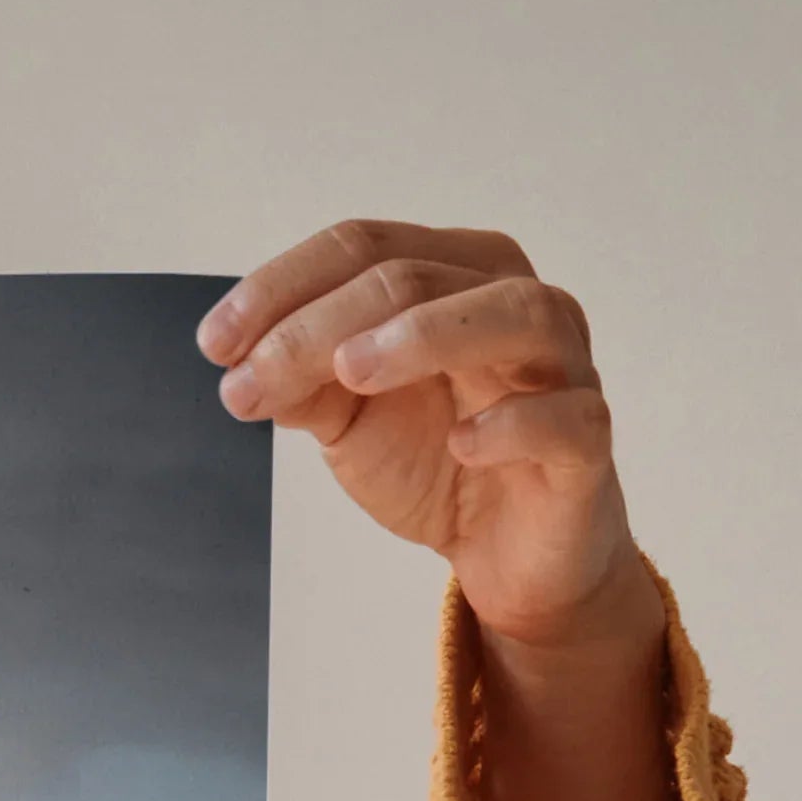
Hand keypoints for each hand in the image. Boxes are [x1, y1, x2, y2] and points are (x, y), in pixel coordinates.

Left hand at [204, 220, 687, 800]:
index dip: (283, 287)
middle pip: (417, 276)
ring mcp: (562, 367)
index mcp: (454, 276)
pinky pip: (567, 417)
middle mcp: (514, 302)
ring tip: (350, 372)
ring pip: (512, 314)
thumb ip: (302, 382)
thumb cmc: (437, 460)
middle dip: (320, 325)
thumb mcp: (350, 419)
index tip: (215, 344)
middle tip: (253, 378)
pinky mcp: (586, 442)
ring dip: (425, 334)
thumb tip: (242, 364)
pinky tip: (462, 442)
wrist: (505, 553)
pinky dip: (514, 423)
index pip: (365, 247)